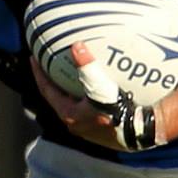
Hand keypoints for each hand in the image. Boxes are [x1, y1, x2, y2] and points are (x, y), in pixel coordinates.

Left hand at [30, 43, 164, 152]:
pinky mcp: (104, 130)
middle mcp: (76, 124)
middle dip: (54, 80)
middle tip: (51, 64)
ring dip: (73, 89)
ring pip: (75, 104)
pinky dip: (89, 96)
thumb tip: (76, 46)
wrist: (144, 131)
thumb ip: (87, 67)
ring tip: (74, 73)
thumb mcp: (100, 88)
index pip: (46, 90)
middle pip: (59, 97)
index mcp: (69, 115)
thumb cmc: (118, 112)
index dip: (39, 73)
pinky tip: (100, 86)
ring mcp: (89, 129)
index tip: (33, 58)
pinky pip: (90, 108)